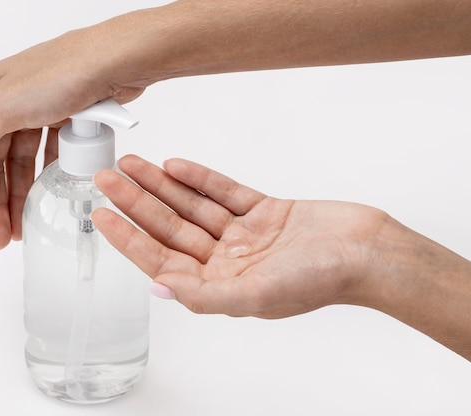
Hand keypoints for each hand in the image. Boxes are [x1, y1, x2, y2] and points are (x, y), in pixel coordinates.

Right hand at [0, 26, 146, 247]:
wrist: (113, 62)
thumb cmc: (58, 75)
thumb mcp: (4, 107)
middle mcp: (0, 103)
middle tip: (0, 235)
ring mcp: (32, 111)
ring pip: (17, 163)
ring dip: (17, 195)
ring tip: (22, 227)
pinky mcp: (60, 118)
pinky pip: (46, 155)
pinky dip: (45, 176)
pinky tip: (47, 197)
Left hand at [92, 155, 389, 317]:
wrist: (369, 252)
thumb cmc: (322, 280)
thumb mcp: (257, 295)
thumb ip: (205, 294)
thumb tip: (159, 289)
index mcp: (221, 285)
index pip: (161, 259)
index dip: (128, 237)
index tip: (101, 216)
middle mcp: (228, 261)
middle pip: (170, 228)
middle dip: (137, 203)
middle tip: (107, 178)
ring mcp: (245, 236)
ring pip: (192, 207)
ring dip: (162, 186)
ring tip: (133, 165)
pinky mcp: (264, 212)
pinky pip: (224, 193)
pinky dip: (200, 179)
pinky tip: (176, 166)